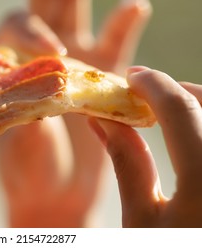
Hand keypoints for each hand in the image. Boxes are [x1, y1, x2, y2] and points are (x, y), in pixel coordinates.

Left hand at [0, 0, 150, 226]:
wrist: (56, 194)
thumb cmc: (29, 172)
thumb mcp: (21, 150)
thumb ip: (25, 122)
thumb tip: (33, 101)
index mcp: (11, 69)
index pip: (14, 28)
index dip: (32, 31)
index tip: (53, 53)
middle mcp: (38, 57)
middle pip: (42, 4)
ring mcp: (73, 62)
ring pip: (75, 12)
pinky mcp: (103, 77)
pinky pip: (115, 42)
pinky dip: (124, 23)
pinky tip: (133, 7)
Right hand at [90, 67, 201, 226]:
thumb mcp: (140, 219)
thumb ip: (126, 162)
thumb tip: (103, 119)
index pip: (181, 110)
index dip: (152, 85)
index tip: (132, 76)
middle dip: (181, 90)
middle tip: (150, 97)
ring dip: (201, 105)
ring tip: (173, 117)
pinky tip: (195, 139)